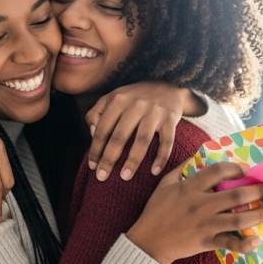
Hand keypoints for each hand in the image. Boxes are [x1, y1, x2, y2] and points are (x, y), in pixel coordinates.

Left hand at [85, 82, 206, 181]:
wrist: (168, 86)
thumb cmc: (134, 97)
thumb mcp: (112, 97)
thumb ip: (96, 112)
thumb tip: (92, 133)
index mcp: (118, 100)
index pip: (103, 128)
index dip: (96, 149)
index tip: (92, 166)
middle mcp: (136, 105)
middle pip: (120, 136)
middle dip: (109, 159)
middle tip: (102, 177)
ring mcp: (154, 112)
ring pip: (142, 140)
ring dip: (133, 161)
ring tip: (124, 177)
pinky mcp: (170, 119)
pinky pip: (166, 142)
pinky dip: (161, 158)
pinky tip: (154, 171)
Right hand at [126, 162, 262, 263]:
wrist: (148, 241)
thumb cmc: (156, 211)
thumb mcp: (164, 184)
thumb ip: (180, 169)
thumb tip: (196, 156)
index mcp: (190, 187)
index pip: (218, 171)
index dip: (234, 169)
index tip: (242, 172)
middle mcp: (201, 204)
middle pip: (235, 194)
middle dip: (255, 190)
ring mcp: (205, 224)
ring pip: (238, 218)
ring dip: (257, 214)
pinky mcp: (207, 241)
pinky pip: (230, 243)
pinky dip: (245, 244)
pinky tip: (256, 240)